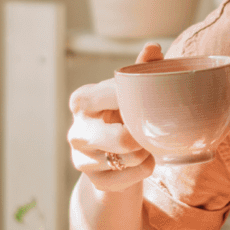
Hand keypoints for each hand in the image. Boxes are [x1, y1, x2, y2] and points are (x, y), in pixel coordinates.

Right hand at [68, 42, 162, 192]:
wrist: (112, 161)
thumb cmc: (122, 117)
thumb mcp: (129, 93)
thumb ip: (142, 70)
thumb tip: (153, 47)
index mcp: (82, 100)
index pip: (116, 96)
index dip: (138, 102)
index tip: (147, 103)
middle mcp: (76, 131)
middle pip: (124, 138)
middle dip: (143, 136)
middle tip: (148, 130)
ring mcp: (82, 159)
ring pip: (132, 157)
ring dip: (146, 151)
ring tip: (143, 145)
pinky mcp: (95, 182)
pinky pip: (134, 176)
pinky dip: (145, 169)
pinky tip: (140, 162)